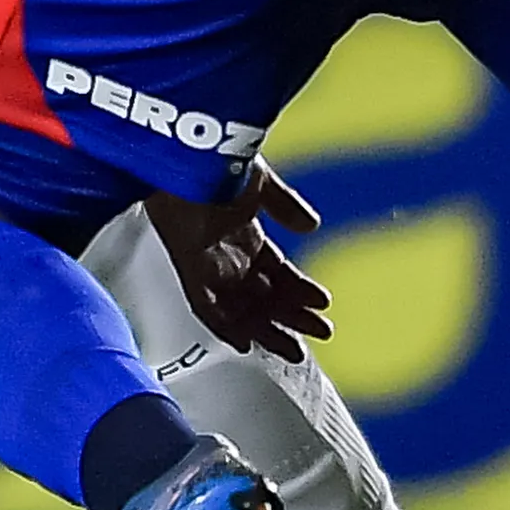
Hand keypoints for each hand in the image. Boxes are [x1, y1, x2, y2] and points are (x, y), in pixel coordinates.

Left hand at [146, 164, 332, 363]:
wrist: (186, 159)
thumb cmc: (219, 163)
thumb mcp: (261, 183)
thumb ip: (285, 205)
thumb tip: (310, 225)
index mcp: (245, 235)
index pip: (277, 273)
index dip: (300, 290)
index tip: (323, 304)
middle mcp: (227, 256)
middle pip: (263, 297)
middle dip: (291, 318)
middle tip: (319, 333)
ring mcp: (208, 265)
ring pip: (241, 309)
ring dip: (268, 329)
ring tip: (294, 349)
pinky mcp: (188, 270)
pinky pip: (205, 308)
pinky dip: (224, 327)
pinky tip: (244, 343)